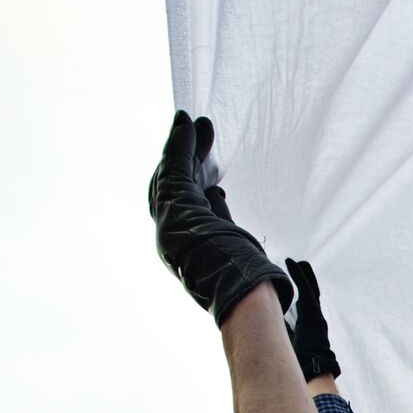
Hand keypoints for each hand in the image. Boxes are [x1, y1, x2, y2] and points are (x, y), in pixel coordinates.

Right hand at [148, 111, 292, 325]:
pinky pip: (176, 167)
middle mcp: (169, 235)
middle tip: (199, 134)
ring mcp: (168, 221)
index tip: (201, 165)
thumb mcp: (232, 242)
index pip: (180, 208)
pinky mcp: (174, 206)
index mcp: (182, 249)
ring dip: (183, 145)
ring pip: (170, 173)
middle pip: (171, 187)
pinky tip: (188, 123)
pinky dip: (181, 143)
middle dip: (184, 159)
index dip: (187, 182)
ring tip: (195, 122)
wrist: (240, 290)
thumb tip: (215, 194)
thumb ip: (220, 218)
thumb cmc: (244, 278)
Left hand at [284, 258, 340, 381]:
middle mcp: (314, 319)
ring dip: (304, 275)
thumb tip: (263, 329)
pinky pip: (307, 290)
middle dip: (304, 279)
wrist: (311, 370)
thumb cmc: (298, 363)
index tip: (291, 284)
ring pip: (310, 290)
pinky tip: (296, 265)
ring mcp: (315, 316)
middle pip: (310, 294)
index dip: (298, 293)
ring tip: (298, 262)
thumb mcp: (285, 345)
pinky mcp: (314, 313)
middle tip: (298, 266)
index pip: (304, 304)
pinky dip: (301, 277)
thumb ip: (279, 334)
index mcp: (308, 326)